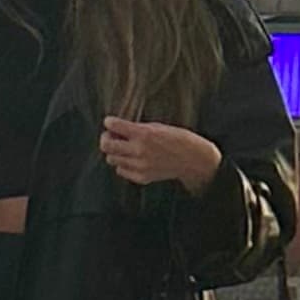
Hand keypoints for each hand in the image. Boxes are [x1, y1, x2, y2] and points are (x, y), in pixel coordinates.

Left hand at [101, 116, 222, 192]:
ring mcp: (139, 166)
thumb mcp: (158, 127)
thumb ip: (137, 129)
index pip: (113, 126)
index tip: (110, 122)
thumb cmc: (178, 139)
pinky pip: (121, 170)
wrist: (193, 159)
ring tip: (126, 148)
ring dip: (115, 152)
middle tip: (112, 136)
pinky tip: (133, 159)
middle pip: (106, 146)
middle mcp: (139, 150)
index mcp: (144, 134)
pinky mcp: (141, 177)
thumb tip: (117, 129)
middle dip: (107, 138)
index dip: (109, 122)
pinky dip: (123, 164)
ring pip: (111, 159)